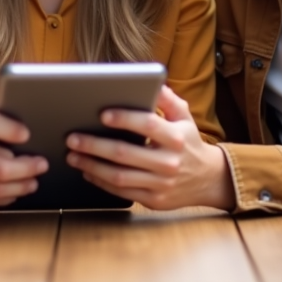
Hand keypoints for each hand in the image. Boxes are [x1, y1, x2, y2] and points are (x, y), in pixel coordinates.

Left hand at [65, 85, 234, 210]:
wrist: (208, 179)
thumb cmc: (189, 142)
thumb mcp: (184, 117)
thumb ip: (167, 99)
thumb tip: (152, 80)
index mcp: (176, 138)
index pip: (147, 125)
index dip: (124, 119)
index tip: (102, 114)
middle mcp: (169, 162)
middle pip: (125, 154)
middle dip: (94, 145)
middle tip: (72, 138)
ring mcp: (161, 184)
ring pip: (119, 176)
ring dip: (92, 166)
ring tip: (73, 156)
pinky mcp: (154, 200)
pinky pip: (122, 192)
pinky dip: (101, 182)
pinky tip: (88, 172)